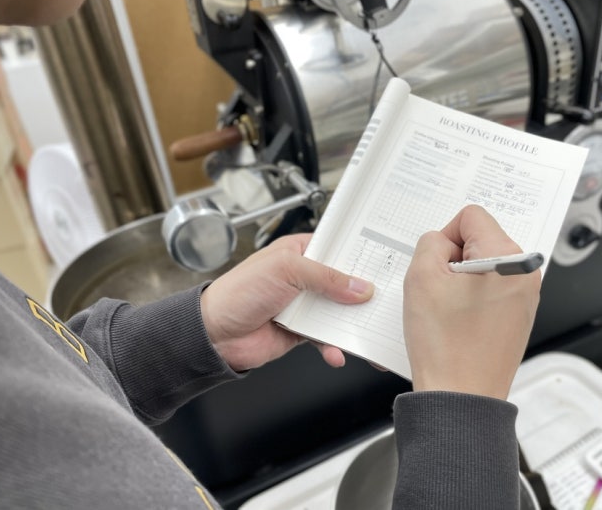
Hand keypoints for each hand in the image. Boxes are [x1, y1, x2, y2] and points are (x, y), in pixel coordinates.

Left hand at [201, 233, 373, 370]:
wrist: (215, 334)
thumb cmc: (238, 292)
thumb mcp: (285, 270)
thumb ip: (326, 277)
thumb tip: (359, 286)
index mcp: (300, 251)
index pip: (338, 249)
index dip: (360, 255)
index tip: (385, 263)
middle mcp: (305, 277)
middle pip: (345, 283)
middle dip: (364, 294)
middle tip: (386, 301)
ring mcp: (305, 304)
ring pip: (340, 313)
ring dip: (353, 324)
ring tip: (369, 334)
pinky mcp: (302, 331)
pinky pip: (327, 338)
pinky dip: (335, 347)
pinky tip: (337, 353)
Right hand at [402, 205, 540, 398]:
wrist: (460, 396)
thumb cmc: (445, 347)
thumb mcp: (421, 278)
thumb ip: (430, 243)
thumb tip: (441, 243)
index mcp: (507, 259)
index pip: (472, 216)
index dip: (445, 236)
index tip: (438, 264)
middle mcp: (525, 274)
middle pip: (480, 239)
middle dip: (453, 258)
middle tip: (440, 289)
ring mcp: (525, 297)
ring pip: (483, 265)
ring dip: (461, 279)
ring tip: (449, 309)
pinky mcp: (518, 317)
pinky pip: (490, 289)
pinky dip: (470, 298)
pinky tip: (458, 321)